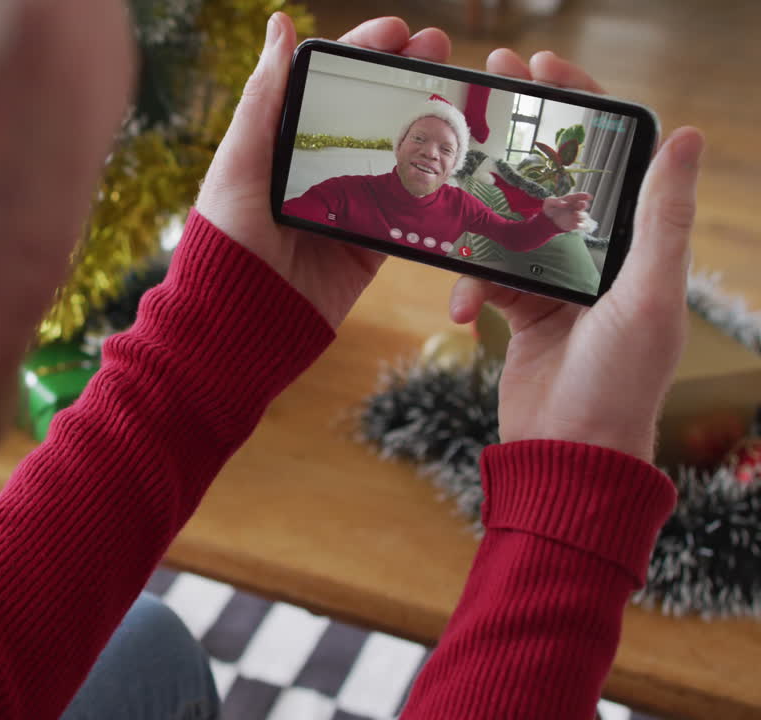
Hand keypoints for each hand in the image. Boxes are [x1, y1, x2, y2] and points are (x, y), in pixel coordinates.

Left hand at [195, 14, 450, 327]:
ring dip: (429, 118)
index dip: (364, 51)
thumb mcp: (240, 162)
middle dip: (406, 74)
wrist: (240, 322)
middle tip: (438, 49)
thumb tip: (279, 24)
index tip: (397, 30)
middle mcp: (318, 169)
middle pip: (371, 110)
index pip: (328, 83)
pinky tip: (461, 152)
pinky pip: (410, 208)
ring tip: (458, 90)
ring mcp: (349, 206)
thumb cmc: (226, 239)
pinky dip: (435, 181)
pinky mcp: (371, 244)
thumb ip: (265, 98)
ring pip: (398, 152)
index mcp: (283, 143)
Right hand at [449, 50, 703, 461]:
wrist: (568, 455)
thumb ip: (661, 217)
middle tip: (481, 92)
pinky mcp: (520, 308)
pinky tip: (464, 312)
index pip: (610, 154)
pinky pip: (484, 273)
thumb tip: (688, 134)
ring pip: (506, 222)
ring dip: (478, 220)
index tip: (539, 67)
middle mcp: (598, 253)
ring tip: (449, 204)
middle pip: (552, 174)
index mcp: (637, 241)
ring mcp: (556, 280)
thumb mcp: (648, 295)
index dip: (578, 104)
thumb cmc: (619, 382)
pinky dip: (469, 286)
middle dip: (515, 135)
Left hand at [541, 192, 591, 231]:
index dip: (584, 195)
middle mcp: (576, 207)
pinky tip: (576, 225)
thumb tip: (565, 204)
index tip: (588, 196)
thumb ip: (556, 202)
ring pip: (584, 216)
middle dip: (583, 205)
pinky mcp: (576, 224)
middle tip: (582, 204)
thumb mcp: (549, 202)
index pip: (579, 196)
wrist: (548, 218)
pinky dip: (581, 225)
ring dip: (581, 215)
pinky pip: (582, 226)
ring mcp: (577, 216)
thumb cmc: (550, 207)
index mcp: (571, 199)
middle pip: (583, 205)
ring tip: (575, 214)